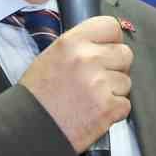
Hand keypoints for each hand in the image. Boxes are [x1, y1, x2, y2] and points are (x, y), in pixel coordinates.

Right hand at [19, 15, 132, 152]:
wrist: (29, 129)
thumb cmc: (37, 97)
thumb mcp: (51, 57)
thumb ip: (79, 47)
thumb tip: (104, 44)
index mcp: (71, 43)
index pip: (110, 26)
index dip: (113, 39)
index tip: (109, 49)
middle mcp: (87, 59)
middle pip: (125, 54)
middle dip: (116, 67)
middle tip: (99, 79)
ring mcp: (99, 84)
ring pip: (126, 81)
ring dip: (114, 92)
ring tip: (91, 99)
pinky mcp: (108, 108)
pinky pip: (125, 104)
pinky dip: (113, 111)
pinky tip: (94, 112)